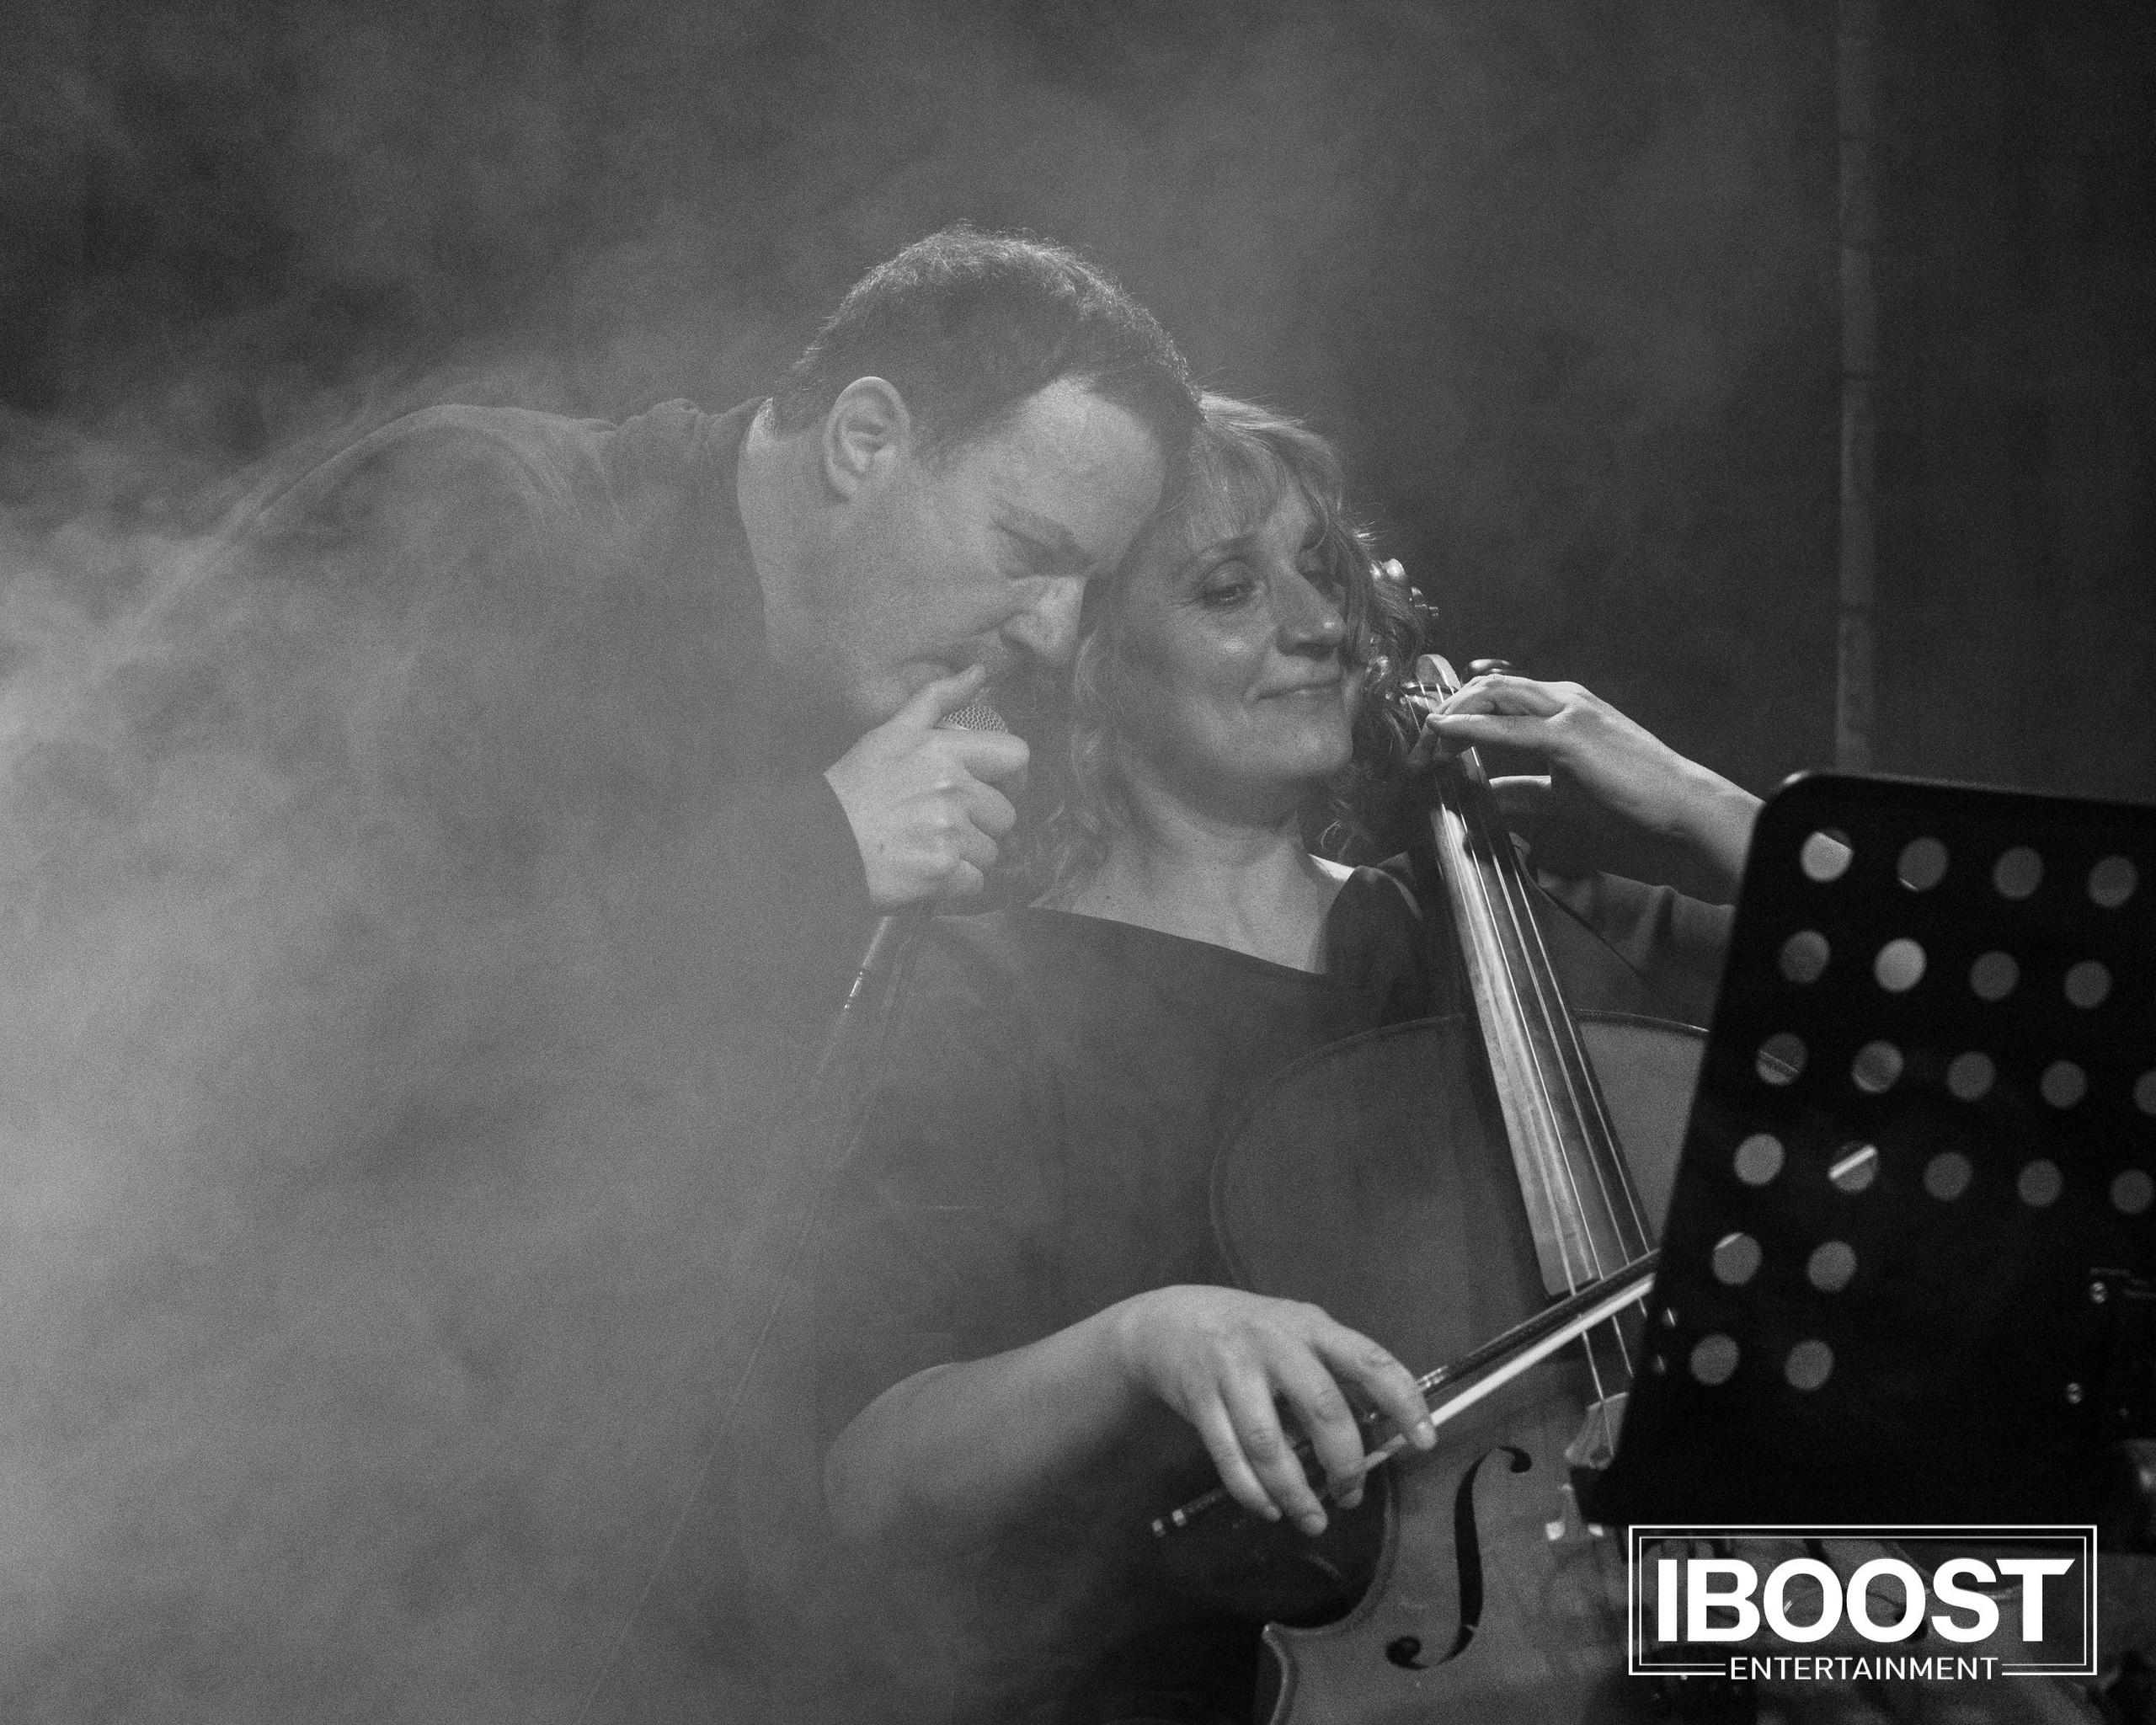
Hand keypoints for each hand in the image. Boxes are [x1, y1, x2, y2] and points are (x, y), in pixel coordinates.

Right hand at [825, 665, 1029, 908]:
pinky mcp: (943, 871)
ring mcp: (949, 832)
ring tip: (924, 847)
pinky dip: (953, 884)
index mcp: (943, 751)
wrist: (815, 842)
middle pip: (1005, 815)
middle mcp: (952, 788)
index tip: (991, 789)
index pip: (1016, 756)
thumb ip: (937, 700)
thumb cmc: (852, 789)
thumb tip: (980, 672)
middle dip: (980, 825)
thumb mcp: (890, 734)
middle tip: (938, 826)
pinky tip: (923, 871)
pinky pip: (975, 882)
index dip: (1010, 777)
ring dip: (965, 856)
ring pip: (991, 852)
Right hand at [1109, 1285, 1433, 1537]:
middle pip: (1321, 1408)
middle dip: (1345, 1463)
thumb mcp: (1295, 1332)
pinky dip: (1253, 1493)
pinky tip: (1270, 1509)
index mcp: (1309, 1326)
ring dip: (1295, 1492)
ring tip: (1312, 1520)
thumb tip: (1376, 1433)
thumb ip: (1331, 1370)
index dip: (1403, 1400)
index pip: (1368, 1360)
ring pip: (1270, 1444)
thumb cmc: (1248, 1332)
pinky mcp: (1199, 1400)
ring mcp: (1232, 1370)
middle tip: (1352, 1495)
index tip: (1426, 1441)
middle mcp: (1273, 1343)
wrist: (1167, 1322)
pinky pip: (1229, 1458)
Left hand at [1417, 673, 1759, 893]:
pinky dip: (1469, 729)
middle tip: (1415, 748)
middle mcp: (1562, 697)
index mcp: (1561, 704)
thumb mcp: (1561, 790)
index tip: (1426, 742)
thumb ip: (1522, 789)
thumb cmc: (1628, 794)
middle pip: (1487, 687)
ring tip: (1422, 745)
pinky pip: (1509, 728)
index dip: (1456, 712)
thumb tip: (1487, 796)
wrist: (1679, 802)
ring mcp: (1568, 711)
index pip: (1496, 694)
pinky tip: (1444, 734)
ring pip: (1493, 695)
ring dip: (1451, 718)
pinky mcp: (1571, 737)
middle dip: (1445, 711)